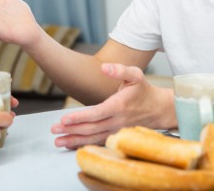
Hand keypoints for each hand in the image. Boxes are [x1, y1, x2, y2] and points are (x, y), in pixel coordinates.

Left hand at [51, 63, 174, 148]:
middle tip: (54, 130)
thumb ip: (119, 70)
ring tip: (58, 141)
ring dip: (74, 141)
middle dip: (71, 130)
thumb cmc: (144, 90)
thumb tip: (104, 67)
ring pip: (93, 139)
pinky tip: (72, 146)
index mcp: (119, 106)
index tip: (63, 119)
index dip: (79, 117)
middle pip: (91, 128)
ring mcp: (117, 131)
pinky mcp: (116, 137)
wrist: (159, 109)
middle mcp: (117, 121)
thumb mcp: (135, 75)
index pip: (95, 114)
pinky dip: (84, 145)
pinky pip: (98, 143)